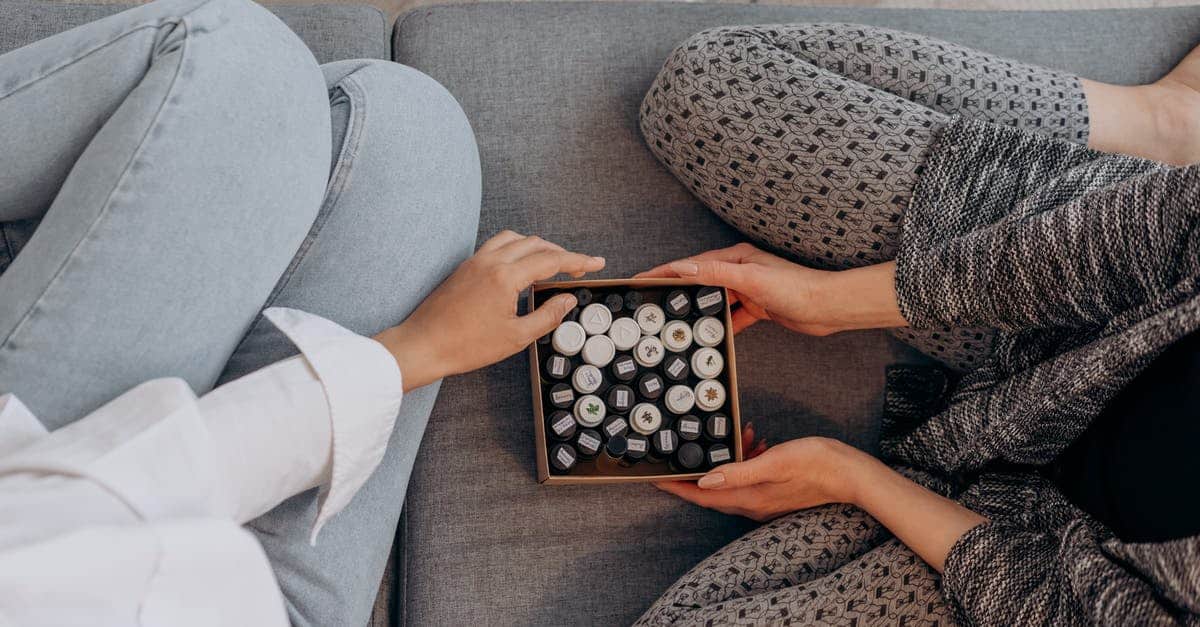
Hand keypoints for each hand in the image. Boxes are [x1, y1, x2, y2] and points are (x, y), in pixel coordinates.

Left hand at [374, 231, 604, 390]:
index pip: (551, 260)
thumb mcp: (515, 337)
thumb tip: (567, 300)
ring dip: (538, 246)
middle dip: (561, 253)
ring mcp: (475, 261)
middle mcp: (490, 261)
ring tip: (552, 263)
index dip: (578, 260)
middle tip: (579, 267)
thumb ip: (547, 315)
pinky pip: (497, 245)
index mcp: (505, 277)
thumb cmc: (465, 345)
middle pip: (536, 244)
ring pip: (515, 239)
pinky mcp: (465, 267)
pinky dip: (516, 248)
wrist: (424, 345)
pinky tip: (521, 266)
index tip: (597, 263)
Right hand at [636, 243, 905, 335]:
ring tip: (673, 321)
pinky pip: (731, 317)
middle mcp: (740, 271)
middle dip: (676, 290)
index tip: (642, 278)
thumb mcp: (752, 280)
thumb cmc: (795, 289)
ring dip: (696, 310)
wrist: (828, 308)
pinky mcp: (758, 308)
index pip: (692, 265)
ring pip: (714, 300)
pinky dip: (720, 325)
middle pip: (700, 281)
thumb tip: (684, 268)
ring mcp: (749, 290)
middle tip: (651, 302)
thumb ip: (717, 273)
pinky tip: (708, 337)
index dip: (666, 271)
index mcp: (736, 258)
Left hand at [655, 436, 868, 521]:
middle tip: (685, 453)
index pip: (703, 496)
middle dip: (697, 472)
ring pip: (731, 482)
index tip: (655, 481)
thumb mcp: (775, 461)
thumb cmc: (816, 463)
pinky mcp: (775, 493)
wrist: (851, 474)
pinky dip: (745, 461)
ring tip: (737, 436)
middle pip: (712, 492)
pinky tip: (754, 442)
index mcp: (750, 498)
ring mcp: (765, 501)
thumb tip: (704, 480)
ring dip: (727, 460)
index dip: (678, 488)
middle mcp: (754, 505)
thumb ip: (738, 471)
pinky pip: (748, 479)